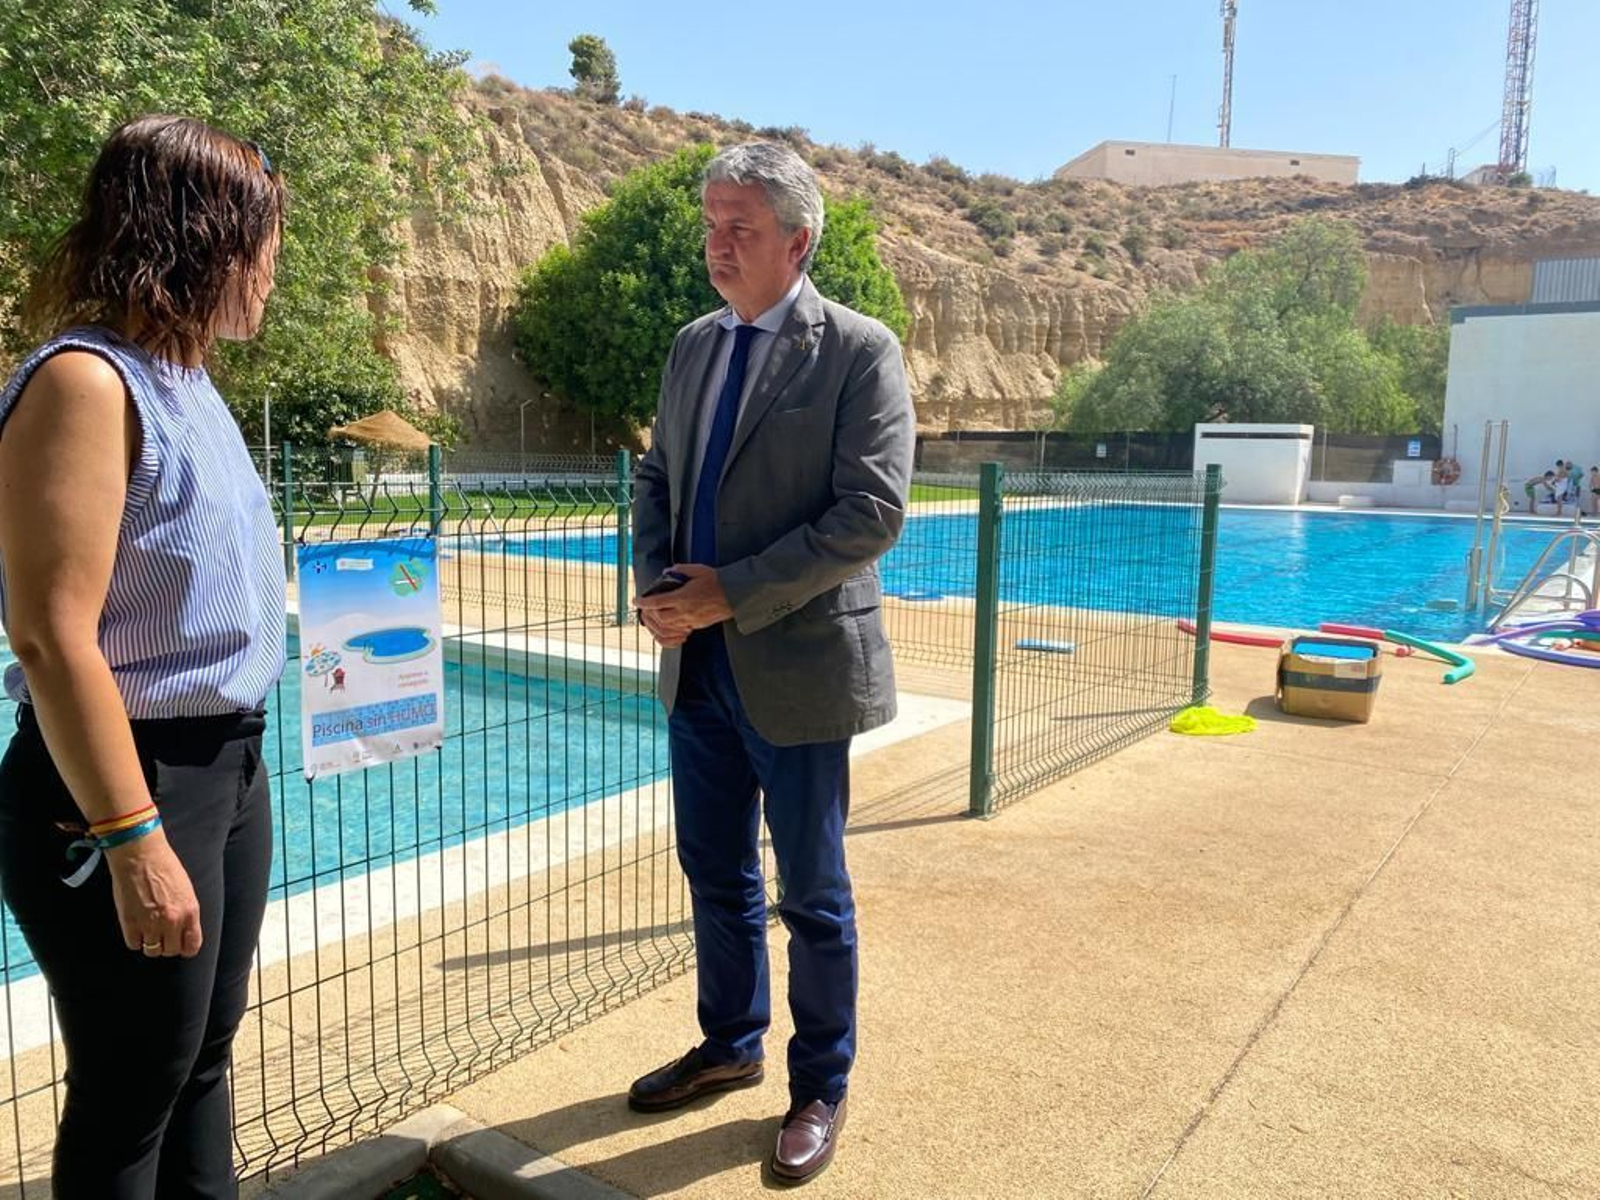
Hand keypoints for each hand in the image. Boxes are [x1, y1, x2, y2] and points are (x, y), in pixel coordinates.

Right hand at [106, 827, 202, 957]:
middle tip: (161, 934)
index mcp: (190, 911)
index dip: (185, 947)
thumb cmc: (164, 866)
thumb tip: (183, 930)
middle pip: (171, 950)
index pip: (192, 945)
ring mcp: (150, 923)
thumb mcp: (186, 890)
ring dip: (150, 943)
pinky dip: (134, 939)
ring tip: (147, 929)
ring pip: (152, 951)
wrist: (141, 855)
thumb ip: (186, 912)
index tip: (180, 944)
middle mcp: (172, 921)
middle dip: (166, 944)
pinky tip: (135, 927)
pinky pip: (133, 944)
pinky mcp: (130, 922)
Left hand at [634, 563, 732, 639]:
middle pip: (660, 618)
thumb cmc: (718, 582)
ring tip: (655, 616)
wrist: (735, 596)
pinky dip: (671, 629)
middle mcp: (684, 612)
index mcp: (682, 598)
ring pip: (668, 628)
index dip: (643, 602)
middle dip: (650, 615)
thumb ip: (680, 570)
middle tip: (647, 608)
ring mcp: (691, 621)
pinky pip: (679, 632)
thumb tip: (668, 572)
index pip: (656, 602)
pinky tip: (670, 623)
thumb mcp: (698, 570)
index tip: (636, 601)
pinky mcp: (697, 626)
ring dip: (659, 623)